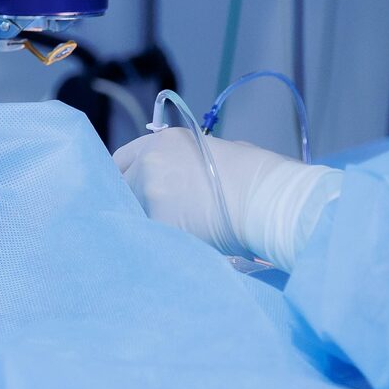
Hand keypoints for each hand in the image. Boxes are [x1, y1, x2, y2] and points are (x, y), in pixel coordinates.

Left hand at [113, 128, 341, 270]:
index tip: (129, 192)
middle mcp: (149, 162)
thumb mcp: (215, 153)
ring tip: (171, 234)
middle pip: (120, 187)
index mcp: (163, 141)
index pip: (121, 160)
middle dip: (131, 202)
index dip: (124, 177)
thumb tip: (179, 177)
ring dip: (145, 223)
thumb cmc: (255, 175)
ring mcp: (149, 192)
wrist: (269, 199)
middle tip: (151, 218)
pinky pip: (148, 235)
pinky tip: (177, 246)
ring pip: (131, 213)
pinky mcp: (157, 222)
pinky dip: (159, 242)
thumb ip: (185, 163)